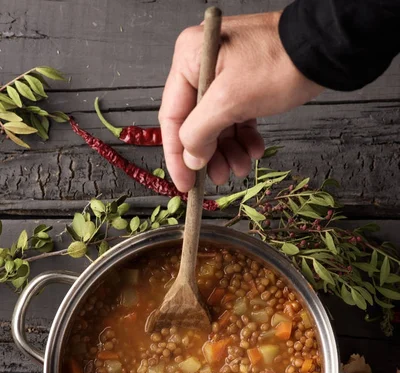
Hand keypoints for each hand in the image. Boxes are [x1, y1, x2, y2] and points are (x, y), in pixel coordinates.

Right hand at [159, 12, 322, 192]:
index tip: (185, 184)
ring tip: (241, 167)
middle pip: (195, 124)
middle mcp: (202, 65)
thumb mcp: (229, 101)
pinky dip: (244, 138)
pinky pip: (236, 118)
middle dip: (209, 155)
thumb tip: (190, 159)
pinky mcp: (245, 83)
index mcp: (189, 59)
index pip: (171, 116)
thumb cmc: (276, 65)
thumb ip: (200, 132)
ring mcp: (225, 74)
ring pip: (217, 125)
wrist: (323, 48)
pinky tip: (255, 150)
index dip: (176, 155)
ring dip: (228, 151)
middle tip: (220, 177)